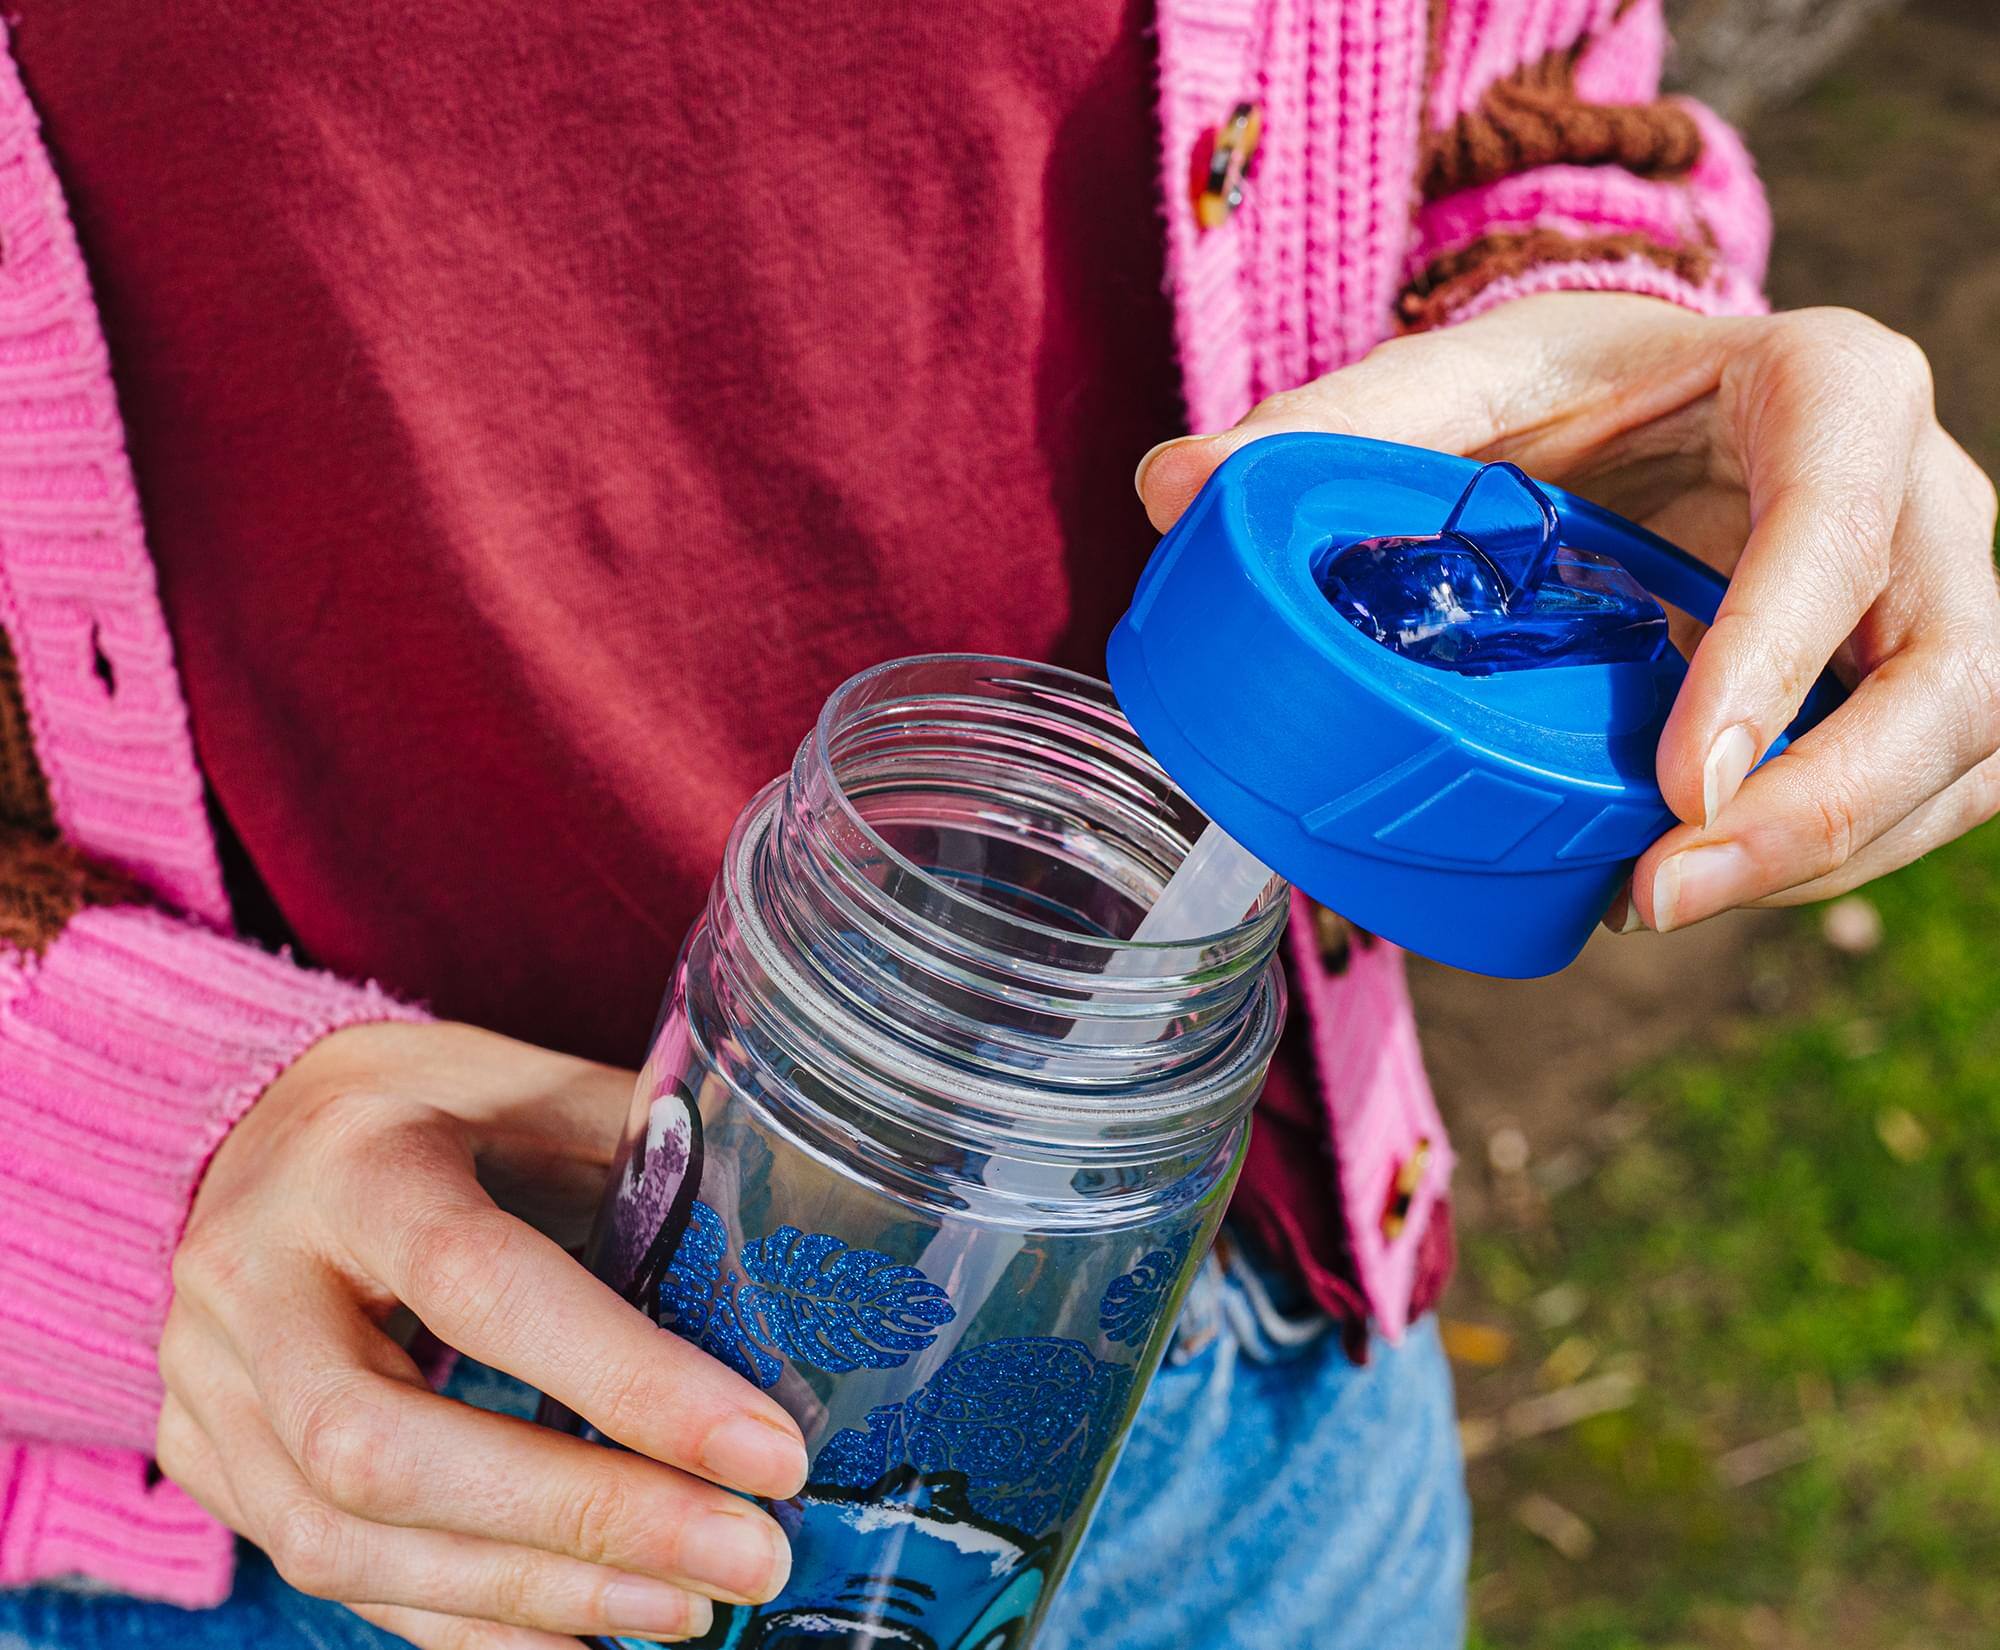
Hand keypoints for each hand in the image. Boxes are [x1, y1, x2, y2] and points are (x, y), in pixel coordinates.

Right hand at [158, 1021, 806, 1649]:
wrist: (259, 1126)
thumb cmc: (438, 1106)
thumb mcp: (539, 1090)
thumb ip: (647, 1167)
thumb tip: (787, 1284)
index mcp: (355, 1160)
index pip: (482, 1282)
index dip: (628, 1380)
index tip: (768, 1452)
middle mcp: (255, 1277)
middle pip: (387, 1447)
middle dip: (587, 1518)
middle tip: (747, 1557)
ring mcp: (208, 1381)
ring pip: (345, 1539)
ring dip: (538, 1594)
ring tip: (689, 1608)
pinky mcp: (205, 1460)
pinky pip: (330, 1575)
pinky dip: (466, 1625)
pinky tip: (583, 1637)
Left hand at [1137, 293, 1999, 931]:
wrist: (1667, 408)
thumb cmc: (1575, 391)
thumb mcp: (1470, 384)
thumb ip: (1335, 423)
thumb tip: (1168, 487)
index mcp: (1828, 387)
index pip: (1842, 519)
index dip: (1775, 654)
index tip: (1674, 783)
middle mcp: (1923, 495)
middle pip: (1947, 674)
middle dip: (1820, 807)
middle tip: (1658, 895)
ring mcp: (1942, 597)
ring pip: (1953, 758)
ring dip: (1818, 858)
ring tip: (1651, 908)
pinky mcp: (1919, 683)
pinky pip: (1923, 799)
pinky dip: (1815, 861)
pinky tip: (1687, 885)